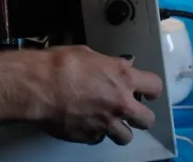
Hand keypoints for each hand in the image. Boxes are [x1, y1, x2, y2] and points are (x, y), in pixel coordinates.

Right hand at [38, 47, 161, 145]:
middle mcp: (120, 104)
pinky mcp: (89, 137)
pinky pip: (98, 139)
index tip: (147, 91)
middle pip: (147, 120)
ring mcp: (106, 124)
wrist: (38, 86)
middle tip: (128, 111)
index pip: (155, 86)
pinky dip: (94, 132)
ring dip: (118, 129)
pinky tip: (84, 123)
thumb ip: (107, 63)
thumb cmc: (59, 64)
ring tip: (106, 121)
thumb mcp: (87, 53)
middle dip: (140, 116)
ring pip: (126, 137)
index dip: (151, 89)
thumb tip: (117, 65)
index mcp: (122, 78)